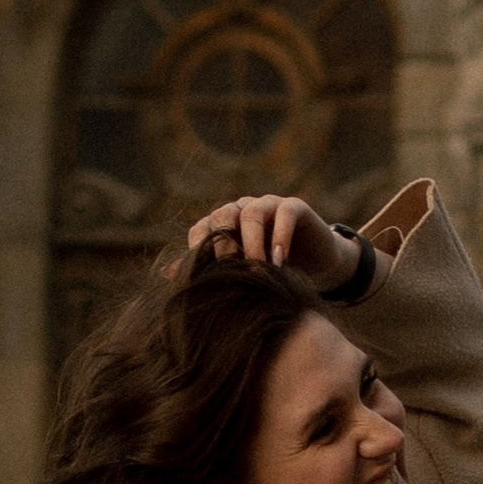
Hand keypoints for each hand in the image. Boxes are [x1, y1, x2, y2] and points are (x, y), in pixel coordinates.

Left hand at [185, 194, 357, 295]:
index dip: (202, 251)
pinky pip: (285, 212)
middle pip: (223, 215)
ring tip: (260, 269)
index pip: (202, 228)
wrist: (315, 266)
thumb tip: (166, 274)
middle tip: (234, 274)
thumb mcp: (240, 274)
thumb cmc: (270, 271)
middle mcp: (242, 209)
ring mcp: (269, 204)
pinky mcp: (296, 207)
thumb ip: (208, 270)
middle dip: (225, 246)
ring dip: (252, 242)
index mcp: (224, 225)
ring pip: (251, 212)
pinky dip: (280, 235)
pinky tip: (280, 260)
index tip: (209, 278)